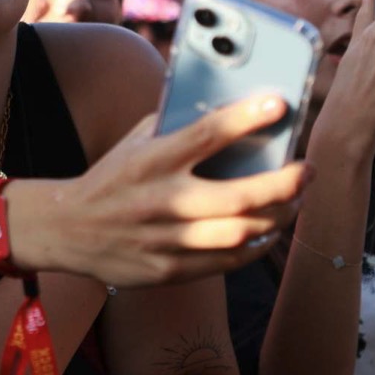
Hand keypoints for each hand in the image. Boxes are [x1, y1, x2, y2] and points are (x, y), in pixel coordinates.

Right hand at [57, 94, 311, 286]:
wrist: (68, 228)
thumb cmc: (111, 177)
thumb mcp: (134, 143)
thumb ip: (174, 125)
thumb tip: (227, 108)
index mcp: (150, 160)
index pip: (205, 135)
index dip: (244, 118)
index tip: (279, 105)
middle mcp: (161, 200)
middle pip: (239, 196)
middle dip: (285, 184)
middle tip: (307, 171)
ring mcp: (165, 239)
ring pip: (240, 234)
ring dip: (277, 217)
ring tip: (293, 202)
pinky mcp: (168, 269)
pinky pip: (226, 263)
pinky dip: (254, 247)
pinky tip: (266, 231)